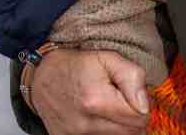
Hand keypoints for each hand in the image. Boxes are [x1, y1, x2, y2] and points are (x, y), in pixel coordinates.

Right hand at [24, 49, 148, 134]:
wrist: (42, 76)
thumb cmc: (75, 65)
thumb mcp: (107, 58)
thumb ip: (132, 76)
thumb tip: (144, 104)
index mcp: (96, 100)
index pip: (139, 117)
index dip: (142, 104)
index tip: (133, 94)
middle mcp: (85, 123)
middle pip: (131, 132)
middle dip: (133, 117)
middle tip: (123, 101)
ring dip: (120, 125)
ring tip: (109, 107)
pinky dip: (105, 130)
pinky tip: (99, 116)